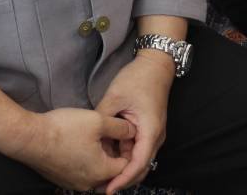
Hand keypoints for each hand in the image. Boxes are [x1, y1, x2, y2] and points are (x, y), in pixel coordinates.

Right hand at [17, 107, 134, 191]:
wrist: (30, 138)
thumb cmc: (63, 129)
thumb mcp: (98, 121)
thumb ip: (120, 127)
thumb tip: (132, 131)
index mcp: (101, 172)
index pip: (126, 166)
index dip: (127, 149)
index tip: (123, 135)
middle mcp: (88, 183)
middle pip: (111, 173)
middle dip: (114, 155)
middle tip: (112, 137)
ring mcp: (73, 183)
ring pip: (95, 173)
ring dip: (100, 159)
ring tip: (96, 139)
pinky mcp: (61, 179)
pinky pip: (81, 173)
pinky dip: (86, 162)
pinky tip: (81, 145)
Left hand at [97, 53, 173, 194]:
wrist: (155, 65)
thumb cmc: (138, 79)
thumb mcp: (115, 97)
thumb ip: (103, 119)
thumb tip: (91, 137)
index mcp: (150, 131)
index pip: (138, 164)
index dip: (123, 179)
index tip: (108, 189)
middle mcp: (155, 137)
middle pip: (140, 167)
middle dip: (122, 179)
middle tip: (100, 188)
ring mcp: (152, 134)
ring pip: (138, 160)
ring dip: (122, 169)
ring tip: (101, 176)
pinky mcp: (147, 130)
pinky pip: (136, 149)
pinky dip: (123, 157)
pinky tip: (108, 158)